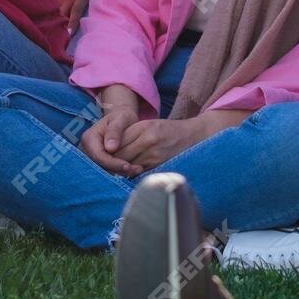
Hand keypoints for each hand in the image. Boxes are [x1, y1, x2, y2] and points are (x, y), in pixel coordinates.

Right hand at [81, 86, 144, 176]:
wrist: (121, 119)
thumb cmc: (122, 117)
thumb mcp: (121, 118)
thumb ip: (115, 131)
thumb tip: (110, 148)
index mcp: (89, 138)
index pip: (99, 156)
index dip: (113, 163)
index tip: (128, 166)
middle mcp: (87, 149)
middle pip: (100, 166)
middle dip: (118, 170)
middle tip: (136, 170)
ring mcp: (92, 156)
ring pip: (105, 170)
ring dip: (121, 172)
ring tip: (137, 170)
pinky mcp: (100, 161)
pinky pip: (109, 169)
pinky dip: (121, 171)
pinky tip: (134, 170)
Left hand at [115, 110, 242, 170]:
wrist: (194, 136)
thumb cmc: (170, 130)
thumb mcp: (150, 125)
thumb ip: (132, 134)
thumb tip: (112, 149)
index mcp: (144, 127)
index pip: (118, 141)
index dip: (108, 150)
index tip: (104, 155)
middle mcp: (148, 140)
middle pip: (121, 154)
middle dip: (112, 161)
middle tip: (106, 165)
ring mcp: (155, 154)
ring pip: (129, 165)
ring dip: (121, 169)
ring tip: (116, 170)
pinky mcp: (160, 165)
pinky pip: (140, 172)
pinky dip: (133, 173)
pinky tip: (130, 173)